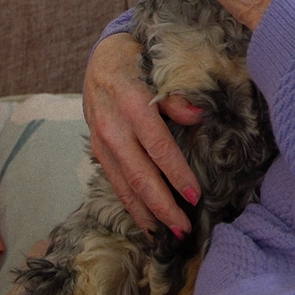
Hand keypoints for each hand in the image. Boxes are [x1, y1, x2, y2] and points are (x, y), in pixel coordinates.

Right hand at [84, 33, 203, 236]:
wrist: (102, 58)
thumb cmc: (141, 62)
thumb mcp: (160, 69)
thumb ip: (176, 97)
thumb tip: (198, 117)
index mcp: (131, 103)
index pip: (159, 147)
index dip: (177, 174)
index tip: (196, 196)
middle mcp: (113, 127)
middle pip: (140, 175)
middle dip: (163, 206)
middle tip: (184, 229)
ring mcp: (101, 140)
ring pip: (124, 185)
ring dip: (146, 213)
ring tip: (167, 236)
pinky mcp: (97, 149)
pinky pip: (114, 182)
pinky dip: (131, 205)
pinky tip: (147, 223)